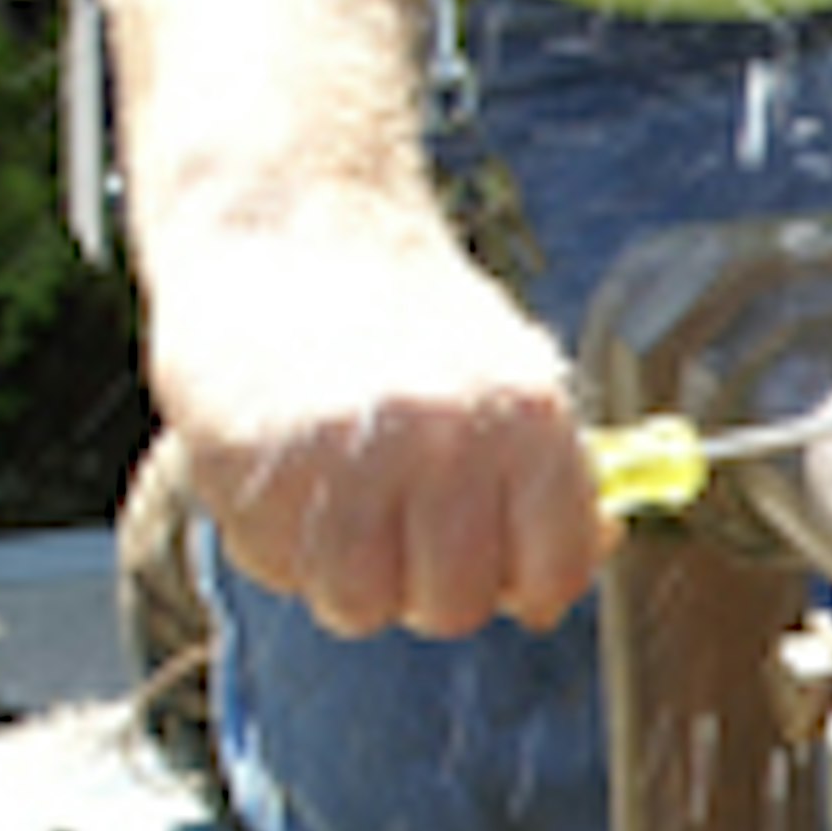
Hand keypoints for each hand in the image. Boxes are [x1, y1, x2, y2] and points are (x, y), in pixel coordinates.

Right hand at [147, 197, 602, 641]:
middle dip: (429, 585)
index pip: (552, 573)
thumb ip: (550, 476)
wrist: (290, 223)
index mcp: (527, 416)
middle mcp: (442, 438)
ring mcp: (343, 457)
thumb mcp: (509, 371)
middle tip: (405, 524)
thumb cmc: (407, 318)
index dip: (528, 587)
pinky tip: (288, 469)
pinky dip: (280, 540)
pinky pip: (277, 569)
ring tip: (342, 495)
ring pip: (359, 606)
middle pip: (453, 608)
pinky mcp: (251, 467)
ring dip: (348, 573)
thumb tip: (581, 562)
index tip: (506, 572)